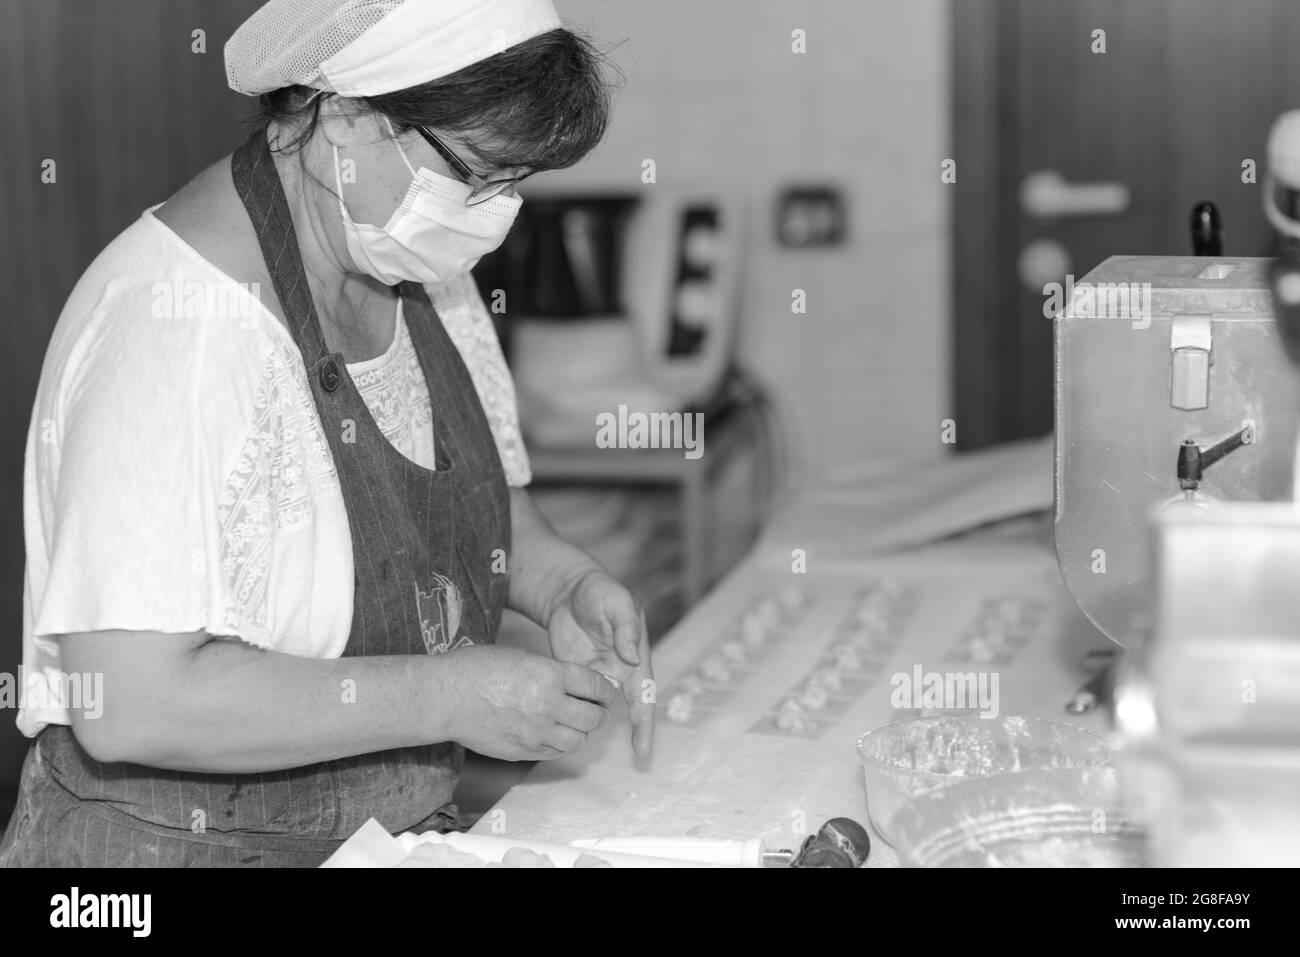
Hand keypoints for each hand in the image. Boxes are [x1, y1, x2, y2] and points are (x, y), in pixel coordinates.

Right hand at [442, 644, 615, 760]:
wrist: (445, 697)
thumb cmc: (477, 669)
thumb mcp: (522, 657)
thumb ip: (552, 671)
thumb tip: (577, 683)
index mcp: (551, 676)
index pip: (596, 686)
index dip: (607, 690)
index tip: (607, 692)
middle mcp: (549, 706)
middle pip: (593, 718)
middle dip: (598, 713)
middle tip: (594, 709)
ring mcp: (536, 733)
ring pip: (578, 741)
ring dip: (580, 732)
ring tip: (573, 722)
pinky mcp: (523, 752)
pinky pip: (555, 753)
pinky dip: (560, 744)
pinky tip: (552, 733)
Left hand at [545, 569, 654, 759]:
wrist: (568, 590)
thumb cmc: (600, 591)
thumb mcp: (617, 602)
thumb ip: (626, 628)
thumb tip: (632, 658)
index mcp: (636, 655)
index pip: (645, 693)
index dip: (647, 721)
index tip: (645, 746)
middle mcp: (621, 670)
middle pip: (631, 708)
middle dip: (638, 733)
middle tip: (640, 758)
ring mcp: (599, 674)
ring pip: (602, 707)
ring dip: (597, 723)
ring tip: (585, 737)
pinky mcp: (576, 675)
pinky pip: (578, 697)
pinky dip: (574, 710)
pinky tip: (564, 724)